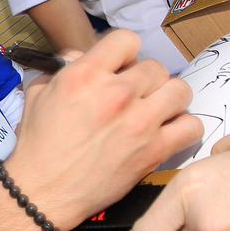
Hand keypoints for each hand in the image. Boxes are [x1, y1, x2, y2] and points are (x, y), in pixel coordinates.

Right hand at [4, 29, 201, 230]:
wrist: (43, 191)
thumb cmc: (38, 145)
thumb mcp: (38, 93)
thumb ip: (63, 67)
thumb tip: (83, 55)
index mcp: (85, 74)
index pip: (127, 39)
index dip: (124, 52)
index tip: (120, 66)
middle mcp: (116, 93)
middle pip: (155, 67)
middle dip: (145, 79)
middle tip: (135, 95)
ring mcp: (139, 122)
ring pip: (180, 90)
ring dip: (169, 98)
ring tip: (156, 110)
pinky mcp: (154, 151)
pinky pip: (191, 126)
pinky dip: (184, 127)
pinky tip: (168, 132)